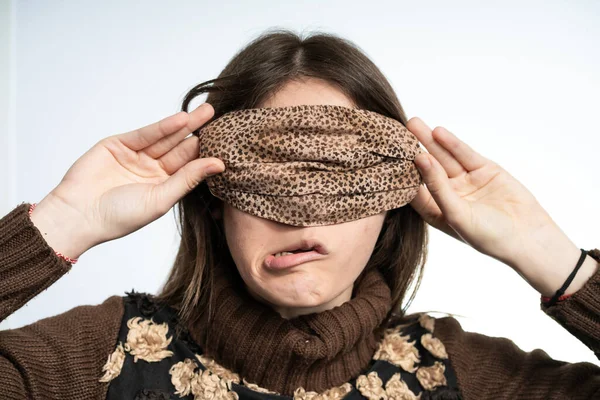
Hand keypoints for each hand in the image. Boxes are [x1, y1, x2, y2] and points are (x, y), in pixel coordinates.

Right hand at [31, 103, 224, 258]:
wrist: (79, 215)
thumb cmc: (120, 216)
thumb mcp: (160, 198)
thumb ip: (188, 179)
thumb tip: (219, 164)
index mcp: (164, 186)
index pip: (189, 166)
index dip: (205, 153)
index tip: (227, 142)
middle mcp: (152, 170)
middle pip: (180, 148)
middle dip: (199, 133)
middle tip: (219, 118)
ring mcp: (136, 156)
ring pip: (165, 138)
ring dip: (185, 125)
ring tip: (206, 112)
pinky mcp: (119, 144)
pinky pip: (145, 134)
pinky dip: (163, 127)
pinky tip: (182, 119)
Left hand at [405, 117, 588, 295]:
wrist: (528, 237)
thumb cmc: (488, 236)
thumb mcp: (456, 214)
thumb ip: (437, 187)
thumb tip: (420, 159)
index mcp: (436, 211)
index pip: (413, 189)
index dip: (401, 174)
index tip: (384, 157)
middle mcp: (448, 194)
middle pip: (426, 168)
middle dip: (412, 150)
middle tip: (395, 132)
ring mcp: (465, 181)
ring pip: (443, 157)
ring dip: (429, 141)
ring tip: (412, 123)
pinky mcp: (483, 170)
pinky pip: (464, 154)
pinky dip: (452, 143)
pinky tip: (438, 132)